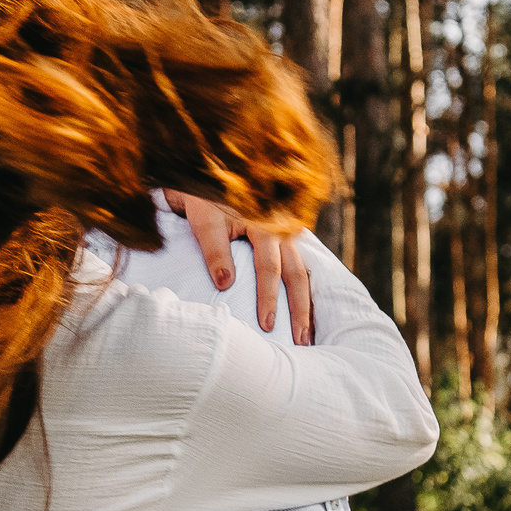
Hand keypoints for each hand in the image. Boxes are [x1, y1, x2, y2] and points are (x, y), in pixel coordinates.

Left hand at [160, 190, 315, 344]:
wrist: (207, 170)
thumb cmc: (203, 195)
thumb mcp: (204, 218)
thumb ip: (214, 248)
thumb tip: (225, 283)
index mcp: (263, 222)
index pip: (269, 266)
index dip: (267, 297)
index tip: (267, 325)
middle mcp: (280, 227)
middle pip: (295, 272)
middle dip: (298, 308)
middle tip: (300, 341)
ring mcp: (284, 231)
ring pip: (301, 271)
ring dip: (304, 304)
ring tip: (307, 334)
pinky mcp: (283, 235)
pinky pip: (298, 265)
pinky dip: (301, 291)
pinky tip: (306, 313)